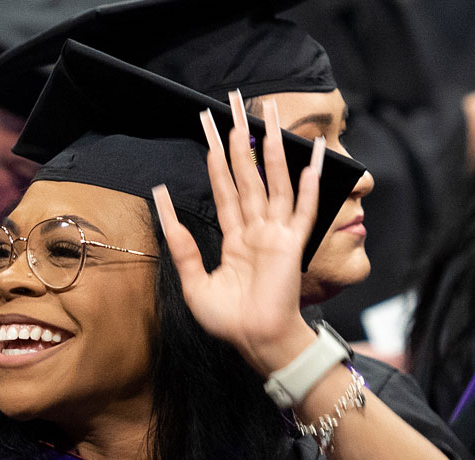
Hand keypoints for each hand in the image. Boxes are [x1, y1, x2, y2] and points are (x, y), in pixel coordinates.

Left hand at [153, 92, 330, 375]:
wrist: (256, 343)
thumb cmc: (229, 321)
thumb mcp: (192, 280)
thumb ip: (179, 241)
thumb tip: (160, 198)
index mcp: (235, 237)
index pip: (225, 186)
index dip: (216, 156)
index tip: (210, 126)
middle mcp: (257, 228)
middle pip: (247, 172)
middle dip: (240, 136)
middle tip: (236, 101)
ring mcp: (277, 233)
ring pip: (273, 179)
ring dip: (272, 145)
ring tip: (268, 112)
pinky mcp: (293, 243)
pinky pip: (303, 206)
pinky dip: (310, 179)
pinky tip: (314, 154)